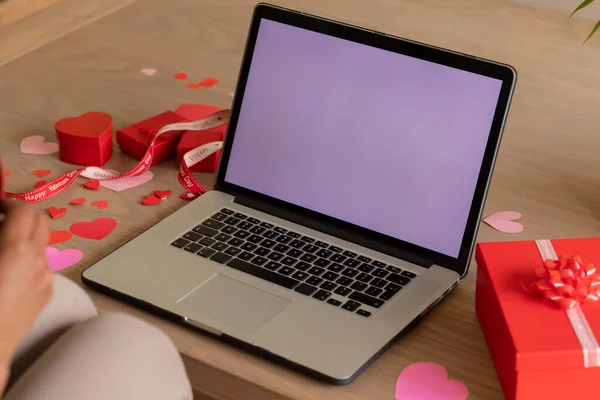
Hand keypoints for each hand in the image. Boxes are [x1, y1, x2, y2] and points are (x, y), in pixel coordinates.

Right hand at [0, 200, 51, 364]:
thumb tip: (0, 220)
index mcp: (17, 247)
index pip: (24, 209)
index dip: (9, 203)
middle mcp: (38, 258)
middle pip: (41, 222)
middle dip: (23, 216)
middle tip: (1, 221)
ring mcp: (46, 276)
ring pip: (42, 244)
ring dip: (26, 239)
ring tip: (3, 250)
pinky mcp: (48, 292)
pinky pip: (41, 266)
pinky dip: (29, 260)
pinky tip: (8, 275)